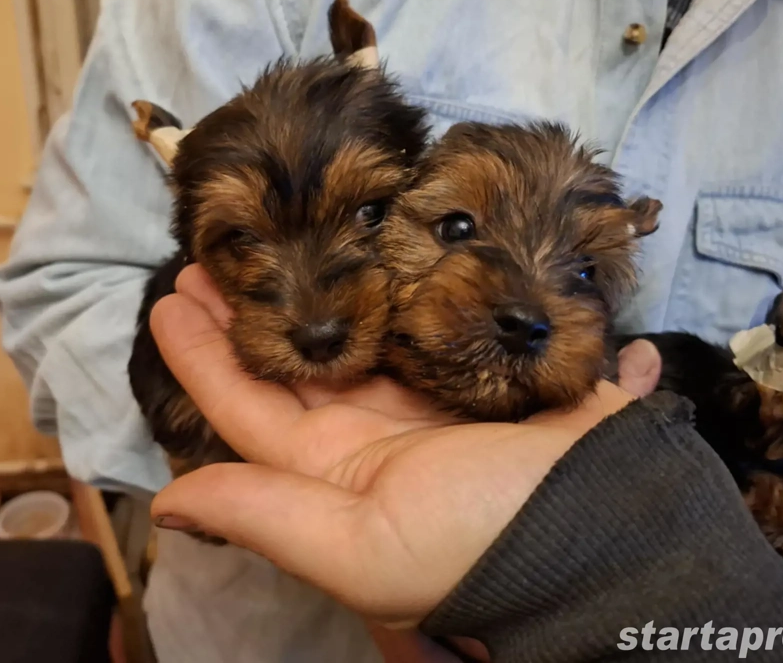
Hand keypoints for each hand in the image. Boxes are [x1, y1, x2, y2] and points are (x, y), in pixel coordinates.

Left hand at [150, 265, 660, 627]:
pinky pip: (421, 312)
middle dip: (252, 308)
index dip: (204, 356)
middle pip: (298, 359)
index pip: (250, 408)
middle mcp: (377, 430)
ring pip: (353, 329)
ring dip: (314, 286)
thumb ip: (266, 518)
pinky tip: (363, 241)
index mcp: (339, 473)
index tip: (170, 297)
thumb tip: (165, 504)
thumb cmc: (481, 535)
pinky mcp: (478, 356)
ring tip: (275, 233)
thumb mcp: (364, 549)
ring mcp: (431, 389)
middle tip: (212, 250)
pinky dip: (388, 282)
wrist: (616, 522)